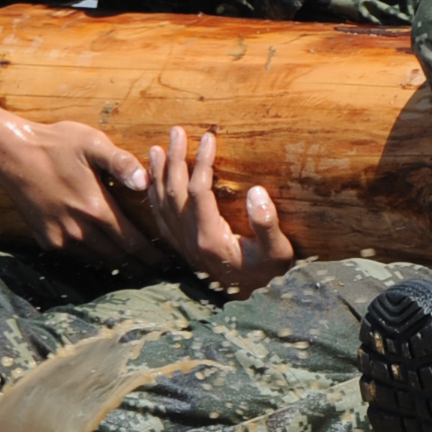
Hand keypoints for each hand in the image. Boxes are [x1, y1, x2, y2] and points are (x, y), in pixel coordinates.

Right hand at [0, 83, 159, 265]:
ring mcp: (60, 237)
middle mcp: (79, 230)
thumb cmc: (57, 144)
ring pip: (96, 259)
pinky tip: (102, 257)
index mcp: (96, 208)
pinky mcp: (46, 239)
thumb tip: (146, 182)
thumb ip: (122, 163)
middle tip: (157, 274)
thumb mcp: (93, 144)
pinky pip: (75, 255)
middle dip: (139, 266)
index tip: (167, 264)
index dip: (151, 255)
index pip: (132, 242)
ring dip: (116, 265)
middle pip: (117, 257)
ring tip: (135, 270)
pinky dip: (92, 257)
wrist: (11, 155)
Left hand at [146, 127, 293, 295]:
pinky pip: (160, 217)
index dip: (202, 163)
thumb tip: (256, 192)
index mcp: (211, 239)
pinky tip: (153, 178)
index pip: (199, 192)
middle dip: (175, 159)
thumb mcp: (278, 253)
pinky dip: (154, 194)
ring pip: (162, 204)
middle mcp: (190, 241)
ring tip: (159, 147)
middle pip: (174, 193)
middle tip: (178, 131)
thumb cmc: (268, 272)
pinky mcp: (181, 245)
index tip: (210, 138)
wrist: (250, 299)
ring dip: (159, 173)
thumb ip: (267, 224)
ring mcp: (182, 244)